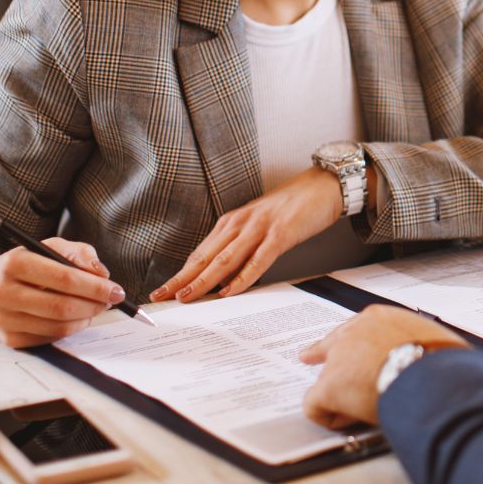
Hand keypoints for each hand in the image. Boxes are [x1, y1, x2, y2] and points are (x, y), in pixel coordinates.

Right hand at [0, 238, 124, 348]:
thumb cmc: (26, 264)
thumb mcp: (50, 247)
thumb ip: (79, 254)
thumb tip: (102, 273)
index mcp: (14, 263)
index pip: (64, 278)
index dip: (95, 286)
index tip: (116, 289)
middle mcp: (2, 292)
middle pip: (61, 306)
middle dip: (94, 304)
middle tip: (111, 299)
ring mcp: (3, 319)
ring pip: (57, 326)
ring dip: (86, 318)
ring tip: (95, 307)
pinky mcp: (9, 339)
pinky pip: (50, 338)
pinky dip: (70, 329)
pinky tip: (77, 317)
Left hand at [150, 167, 343, 303]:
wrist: (322, 186)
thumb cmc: (291, 208)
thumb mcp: (259, 226)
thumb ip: (241, 247)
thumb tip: (223, 278)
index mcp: (232, 222)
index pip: (200, 253)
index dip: (180, 274)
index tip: (162, 291)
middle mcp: (240, 223)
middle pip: (205, 257)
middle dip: (181, 279)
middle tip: (160, 297)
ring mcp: (259, 228)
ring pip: (225, 259)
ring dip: (203, 280)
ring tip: (186, 297)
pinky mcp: (280, 234)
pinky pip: (257, 259)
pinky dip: (241, 277)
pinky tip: (229, 291)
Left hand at [300, 305, 468, 427]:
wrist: (433, 377)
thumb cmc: (442, 361)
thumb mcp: (432, 339)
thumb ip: (418, 343)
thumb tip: (432, 358)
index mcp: (379, 318)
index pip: (355, 327)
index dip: (348, 340)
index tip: (340, 342)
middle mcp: (354, 333)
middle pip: (332, 346)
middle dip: (321, 354)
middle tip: (307, 356)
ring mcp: (339, 359)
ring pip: (329, 379)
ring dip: (342, 395)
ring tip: (365, 411)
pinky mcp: (329, 386)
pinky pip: (315, 405)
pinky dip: (327, 416)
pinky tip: (345, 421)